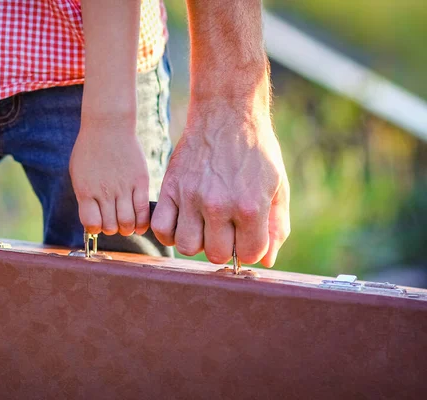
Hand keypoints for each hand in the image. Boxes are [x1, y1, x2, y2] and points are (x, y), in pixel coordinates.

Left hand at [69, 114, 150, 235]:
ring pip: (127, 222)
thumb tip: (93, 220)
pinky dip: (142, 223)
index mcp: (86, 190)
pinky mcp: (140, 182)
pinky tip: (139, 225)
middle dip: (111, 229)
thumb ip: (85, 197)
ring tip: (126, 225)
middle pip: (110, 226)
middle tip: (113, 223)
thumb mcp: (78, 174)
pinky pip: (143, 211)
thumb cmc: (90, 150)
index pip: (92, 224)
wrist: (108, 126)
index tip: (97, 224)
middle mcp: (105, 192)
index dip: (95, 229)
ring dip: (126, 229)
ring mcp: (124, 187)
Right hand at [151, 99, 289, 266]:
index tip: (247, 235)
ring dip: (197, 242)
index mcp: (251, 206)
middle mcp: (219, 205)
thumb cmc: (255, 151)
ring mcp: (191, 197)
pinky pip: (161, 229)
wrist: (226, 113)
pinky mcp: (170, 188)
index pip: (249, 254)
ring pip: (187, 247)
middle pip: (217, 255)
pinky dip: (169, 233)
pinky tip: (181, 222)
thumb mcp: (278, 186)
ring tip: (203, 226)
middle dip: (225, 247)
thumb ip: (277, 226)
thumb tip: (267, 261)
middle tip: (226, 229)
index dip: (250, 248)